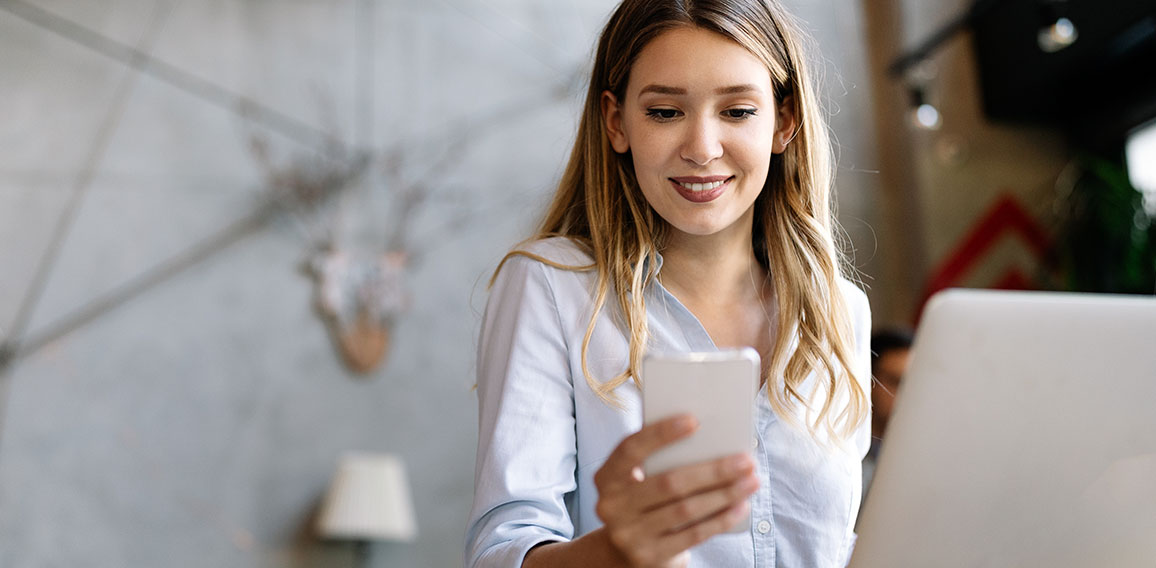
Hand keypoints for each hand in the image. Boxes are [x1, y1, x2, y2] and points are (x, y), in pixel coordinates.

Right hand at [592, 414, 758, 566]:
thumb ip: (659, 460)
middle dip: (713, 470)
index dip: (660, 434)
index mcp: (606, 478)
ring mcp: (629, 534)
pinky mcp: (649, 556)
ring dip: (725, 494)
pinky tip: (741, 506)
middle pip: (669, 483)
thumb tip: (709, 438)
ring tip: (751, 480)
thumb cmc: (643, 501)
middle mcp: (611, 506)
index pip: (630, 449)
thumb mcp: (638, 479)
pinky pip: (693, 535)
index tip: (694, 420)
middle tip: (745, 459)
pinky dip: (721, 519)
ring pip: (686, 510)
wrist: (626, 551)